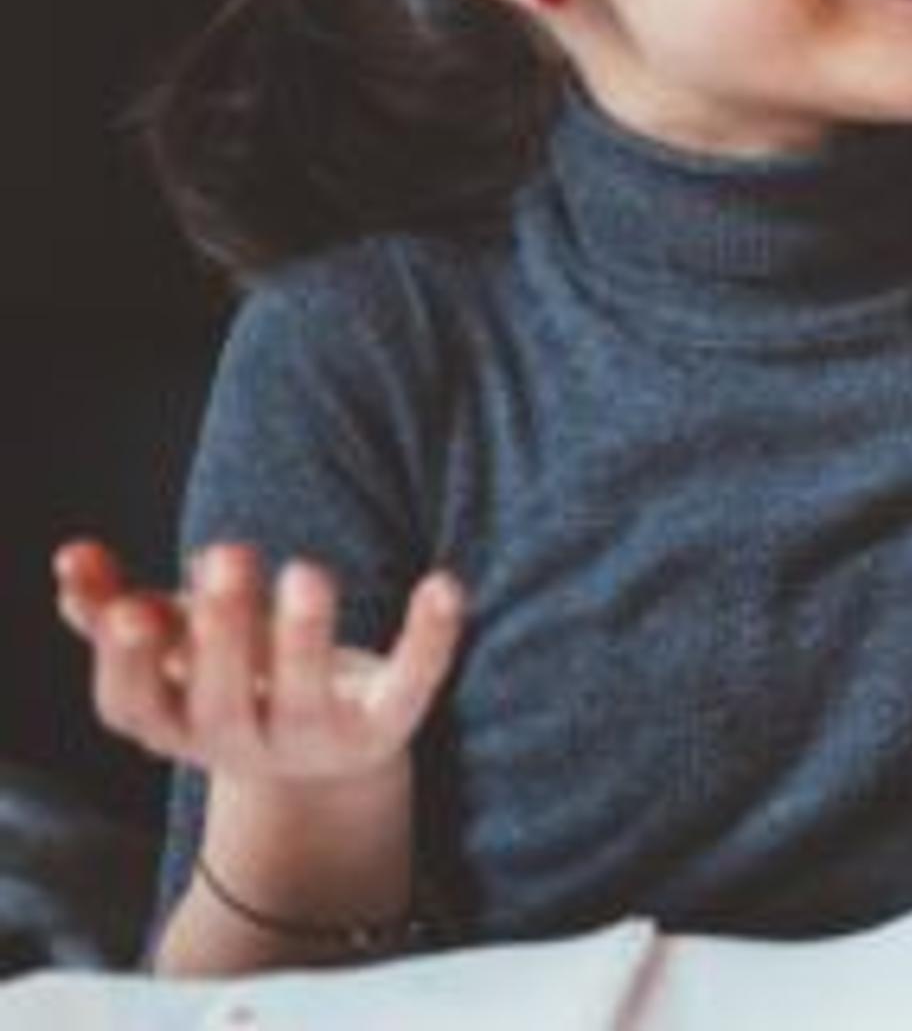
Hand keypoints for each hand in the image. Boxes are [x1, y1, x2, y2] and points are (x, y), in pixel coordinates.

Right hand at [50, 540, 460, 787]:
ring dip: (304, 636)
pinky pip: (411, 685)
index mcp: (172, 722)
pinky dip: (429, 638)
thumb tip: (73, 555)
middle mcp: (237, 743)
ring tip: (306, 572)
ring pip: (304, 701)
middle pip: (218, 701)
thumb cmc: (228, 677)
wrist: (320, 753)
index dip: (127, 661)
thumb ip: (111, 606)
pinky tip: (442, 584)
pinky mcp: (384, 730)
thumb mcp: (170, 647)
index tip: (131, 609)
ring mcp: (313, 743)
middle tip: (228, 554)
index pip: (133, 705)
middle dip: (221, 631)